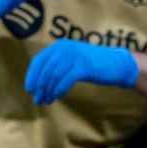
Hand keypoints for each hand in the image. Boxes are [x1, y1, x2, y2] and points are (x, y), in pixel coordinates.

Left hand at [25, 39, 139, 104]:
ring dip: (48, 90)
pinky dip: (59, 90)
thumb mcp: (72, 61)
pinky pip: (66, 80)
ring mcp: (74, 56)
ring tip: (46, 100)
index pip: (39, 60)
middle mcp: (65, 48)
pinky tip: (57, 96)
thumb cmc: (94, 65)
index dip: (32, 75)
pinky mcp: (83, 66)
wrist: (116, 64)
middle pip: (45, 70)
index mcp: (60, 46)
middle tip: (38, 99)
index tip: (30, 88)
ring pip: (54, 76)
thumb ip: (58, 66)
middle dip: (40, 86)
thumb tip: (40, 82)